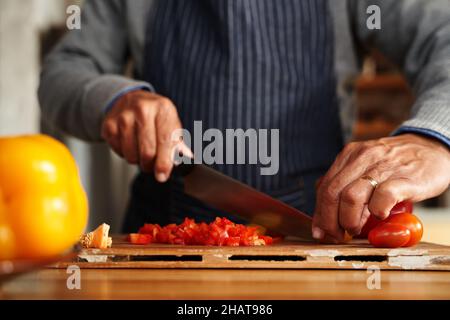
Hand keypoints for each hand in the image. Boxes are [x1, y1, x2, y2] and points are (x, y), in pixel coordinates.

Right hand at [101, 90, 187, 181]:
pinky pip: (118, 151)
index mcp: (163, 108)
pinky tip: (130, 144)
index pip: (165, 140)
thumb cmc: (156, 116)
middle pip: (147, 150)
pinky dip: (125, 153)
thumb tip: (185, 159)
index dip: (164, 161)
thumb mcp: (171, 124)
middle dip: (150, 165)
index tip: (162, 175)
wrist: (133, 99)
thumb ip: (178, 144)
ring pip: (131, 154)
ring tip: (141, 151)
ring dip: (137, 160)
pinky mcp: (109, 124)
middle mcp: (143, 109)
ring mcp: (124, 116)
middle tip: (152, 165)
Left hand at [312, 134, 449, 241]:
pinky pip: (382, 197)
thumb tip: (324, 212)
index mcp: (349, 155)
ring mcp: (383, 166)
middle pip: (331, 193)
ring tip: (356, 229)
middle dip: (329, 221)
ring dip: (348, 220)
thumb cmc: (396, 164)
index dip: (319, 213)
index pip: (324, 187)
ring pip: (350, 197)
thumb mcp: (365, 166)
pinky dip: (376, 212)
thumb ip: (345, 184)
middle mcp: (362, 157)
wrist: (431, 147)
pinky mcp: (404, 178)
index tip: (319, 231)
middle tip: (337, 235)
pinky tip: (380, 216)